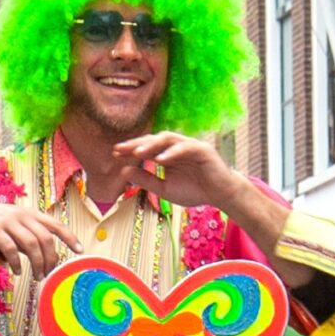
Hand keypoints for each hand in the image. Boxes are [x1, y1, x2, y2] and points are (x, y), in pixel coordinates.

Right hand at [0, 199, 77, 280]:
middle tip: (48, 274)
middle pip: (45, 238)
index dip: (70, 237)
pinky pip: (10, 249)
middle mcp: (22, 216)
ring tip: (37, 276)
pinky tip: (18, 271)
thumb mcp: (20, 226)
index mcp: (32, 214)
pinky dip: (16, 263)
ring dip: (37, 263)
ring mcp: (8, 222)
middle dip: (51, 258)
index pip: (56, 225)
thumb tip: (52, 258)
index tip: (80, 250)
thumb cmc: (0, 224)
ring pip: (31, 244)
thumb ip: (34, 237)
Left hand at [113, 131, 242, 213]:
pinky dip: (172, 153)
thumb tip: (124, 171)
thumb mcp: (164, 189)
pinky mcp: (202, 149)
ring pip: (167, 139)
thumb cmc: (194, 191)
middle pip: (153, 140)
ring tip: (137, 153)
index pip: (146, 148)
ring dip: (151, 145)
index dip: (130, 150)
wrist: (220, 196)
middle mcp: (176, 147)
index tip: (114, 153)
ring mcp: (189, 145)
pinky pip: (185, 147)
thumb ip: (146, 179)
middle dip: (136, 144)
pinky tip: (160, 159)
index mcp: (166, 155)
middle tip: (120, 149)